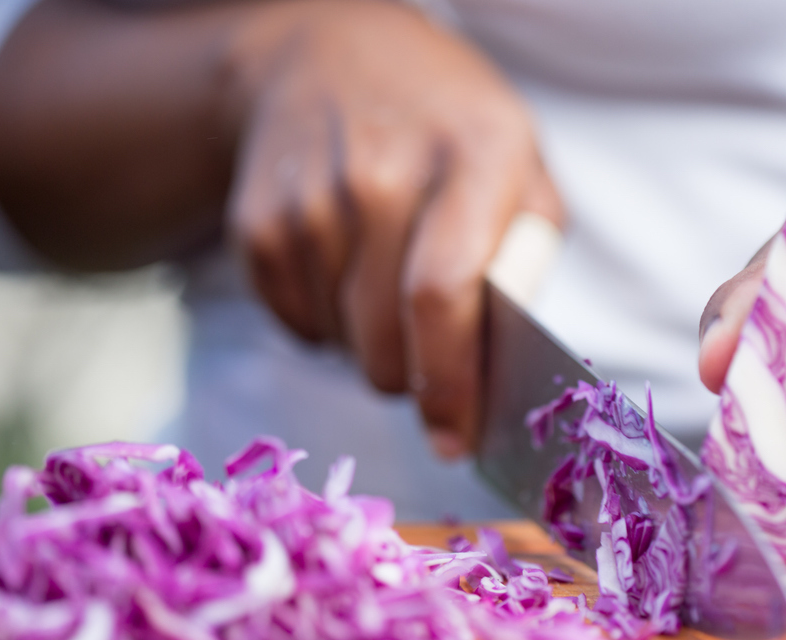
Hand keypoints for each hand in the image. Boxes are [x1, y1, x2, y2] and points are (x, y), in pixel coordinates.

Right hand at [226, 1, 561, 455]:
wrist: (330, 54)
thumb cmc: (449, 128)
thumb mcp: (520, 166)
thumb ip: (526, 258)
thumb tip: (499, 363)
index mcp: (472, 158)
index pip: (445, 296)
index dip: (450, 384)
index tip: (457, 439)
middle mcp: (381, 174)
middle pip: (386, 338)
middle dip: (413, 381)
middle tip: (429, 365)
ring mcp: (310, 195)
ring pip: (341, 342)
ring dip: (369, 347)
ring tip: (386, 286)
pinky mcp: (258, 219)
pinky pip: (295, 324)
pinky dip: (325, 326)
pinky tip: (344, 274)